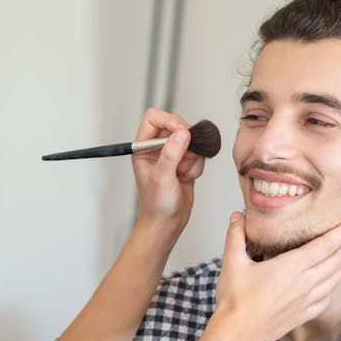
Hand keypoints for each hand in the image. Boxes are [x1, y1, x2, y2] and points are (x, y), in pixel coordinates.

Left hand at [131, 108, 205, 234]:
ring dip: (192, 157)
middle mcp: (156, 148)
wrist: (168, 223)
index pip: (153, 118)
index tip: (181, 131)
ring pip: (190, 140)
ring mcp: (171, 154)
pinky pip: (198, 153)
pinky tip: (188, 178)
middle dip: (185, 141)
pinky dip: (197, 165)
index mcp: (142, 147)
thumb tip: (182, 133)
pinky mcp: (184, 162)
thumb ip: (172, 154)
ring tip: (183, 174)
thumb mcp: (162, 178)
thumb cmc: (156, 205)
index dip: (168, 120)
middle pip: (175, 124)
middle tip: (184, 158)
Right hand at [215, 212, 340, 340]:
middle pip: (335, 260)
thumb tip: (237, 216)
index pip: (325, 245)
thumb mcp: (232, 262)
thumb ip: (236, 236)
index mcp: (291, 267)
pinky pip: (326, 299)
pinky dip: (333, 287)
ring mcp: (306, 300)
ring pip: (334, 279)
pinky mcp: (304, 315)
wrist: (238, 332)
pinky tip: (330, 283)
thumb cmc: (235, 300)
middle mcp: (304, 283)